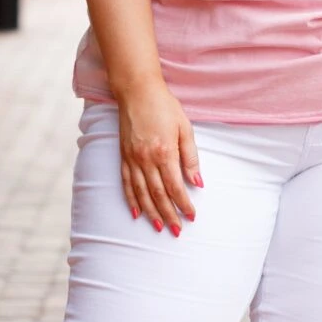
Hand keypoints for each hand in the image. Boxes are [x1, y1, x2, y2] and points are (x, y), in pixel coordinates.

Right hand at [115, 78, 202, 234]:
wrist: (137, 91)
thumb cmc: (165, 106)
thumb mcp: (185, 128)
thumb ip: (191, 157)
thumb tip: (198, 183)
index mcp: (164, 152)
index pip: (175, 186)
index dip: (183, 204)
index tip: (191, 216)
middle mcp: (146, 159)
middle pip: (158, 195)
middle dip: (168, 215)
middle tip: (177, 230)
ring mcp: (132, 159)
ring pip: (142, 193)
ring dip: (151, 212)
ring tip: (158, 227)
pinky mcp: (123, 156)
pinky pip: (127, 183)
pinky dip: (131, 199)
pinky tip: (136, 212)